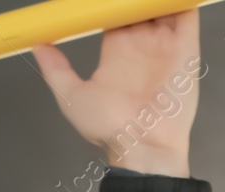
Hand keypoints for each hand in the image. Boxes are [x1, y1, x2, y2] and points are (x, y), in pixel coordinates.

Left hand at [31, 9, 200, 176]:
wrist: (141, 144)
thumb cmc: (110, 129)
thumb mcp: (72, 96)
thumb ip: (56, 70)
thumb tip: (37, 46)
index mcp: (118, 53)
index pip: (115, 16)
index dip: (109, 4)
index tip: (98, 1)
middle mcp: (142, 46)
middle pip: (139, 7)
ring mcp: (165, 46)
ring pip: (163, 6)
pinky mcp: (186, 48)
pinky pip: (187, 14)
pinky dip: (179, 0)